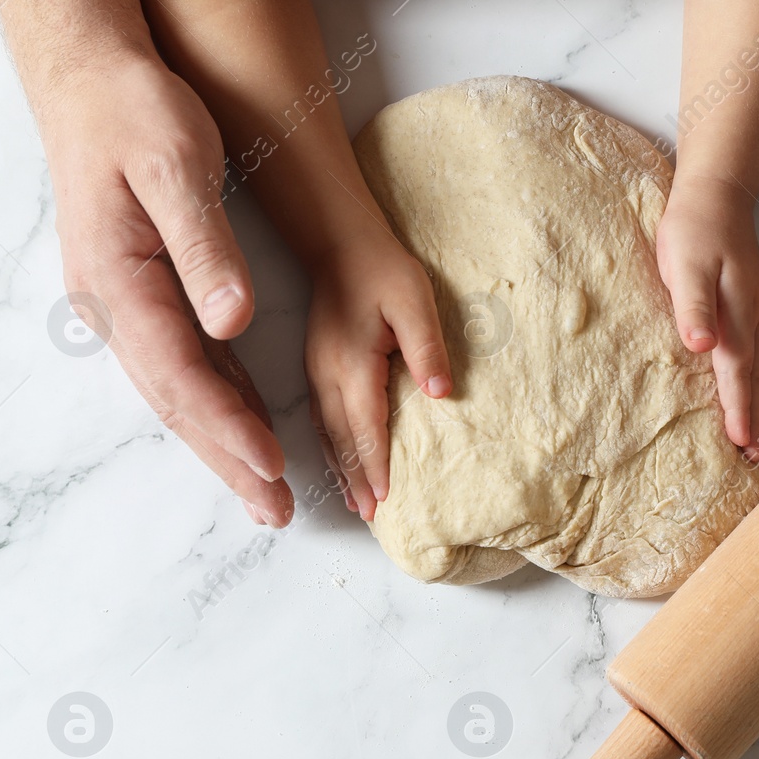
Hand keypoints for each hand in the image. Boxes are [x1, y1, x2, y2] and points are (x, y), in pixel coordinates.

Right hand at [39, 53, 291, 525]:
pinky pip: (187, 364)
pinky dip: (221, 402)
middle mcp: (115, 305)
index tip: (271, 465)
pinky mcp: (147, 295)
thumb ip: (203, 247)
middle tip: (275, 512)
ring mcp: (126, 305)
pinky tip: (250, 429)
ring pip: (181, 391)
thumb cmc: (135, 112)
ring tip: (268, 494)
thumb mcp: (175, 164)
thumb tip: (231, 323)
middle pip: (177, 402)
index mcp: (118, 280)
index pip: (180, 373)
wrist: (92, 79)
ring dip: (225, 443)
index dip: (227, 425)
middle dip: (227, 459)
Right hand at [303, 237, 450, 520]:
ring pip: (327, 432)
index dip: (375, 467)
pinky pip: (322, 417)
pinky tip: (340, 463)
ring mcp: (316, 371)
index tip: (385, 501)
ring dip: (341, 469)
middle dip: (356, 480)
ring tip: (355, 504)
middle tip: (371, 517)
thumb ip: (426, 346)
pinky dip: (331, 447)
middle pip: (342, 439)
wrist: (338, 240)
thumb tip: (442, 393)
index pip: (365, 427)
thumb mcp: (414, 298)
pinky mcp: (316, 366)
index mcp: (351, 363)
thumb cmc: (381, 266)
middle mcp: (327, 374)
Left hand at [656, 175, 758, 459]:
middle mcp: (755, 317)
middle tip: (758, 456)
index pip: (737, 371)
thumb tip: (702, 346)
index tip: (742, 442)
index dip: (739, 408)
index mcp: (738, 312)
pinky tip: (756, 393)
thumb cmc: (694, 229)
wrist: (716, 194)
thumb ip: (693, 307)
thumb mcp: (685, 264)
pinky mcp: (754, 307)